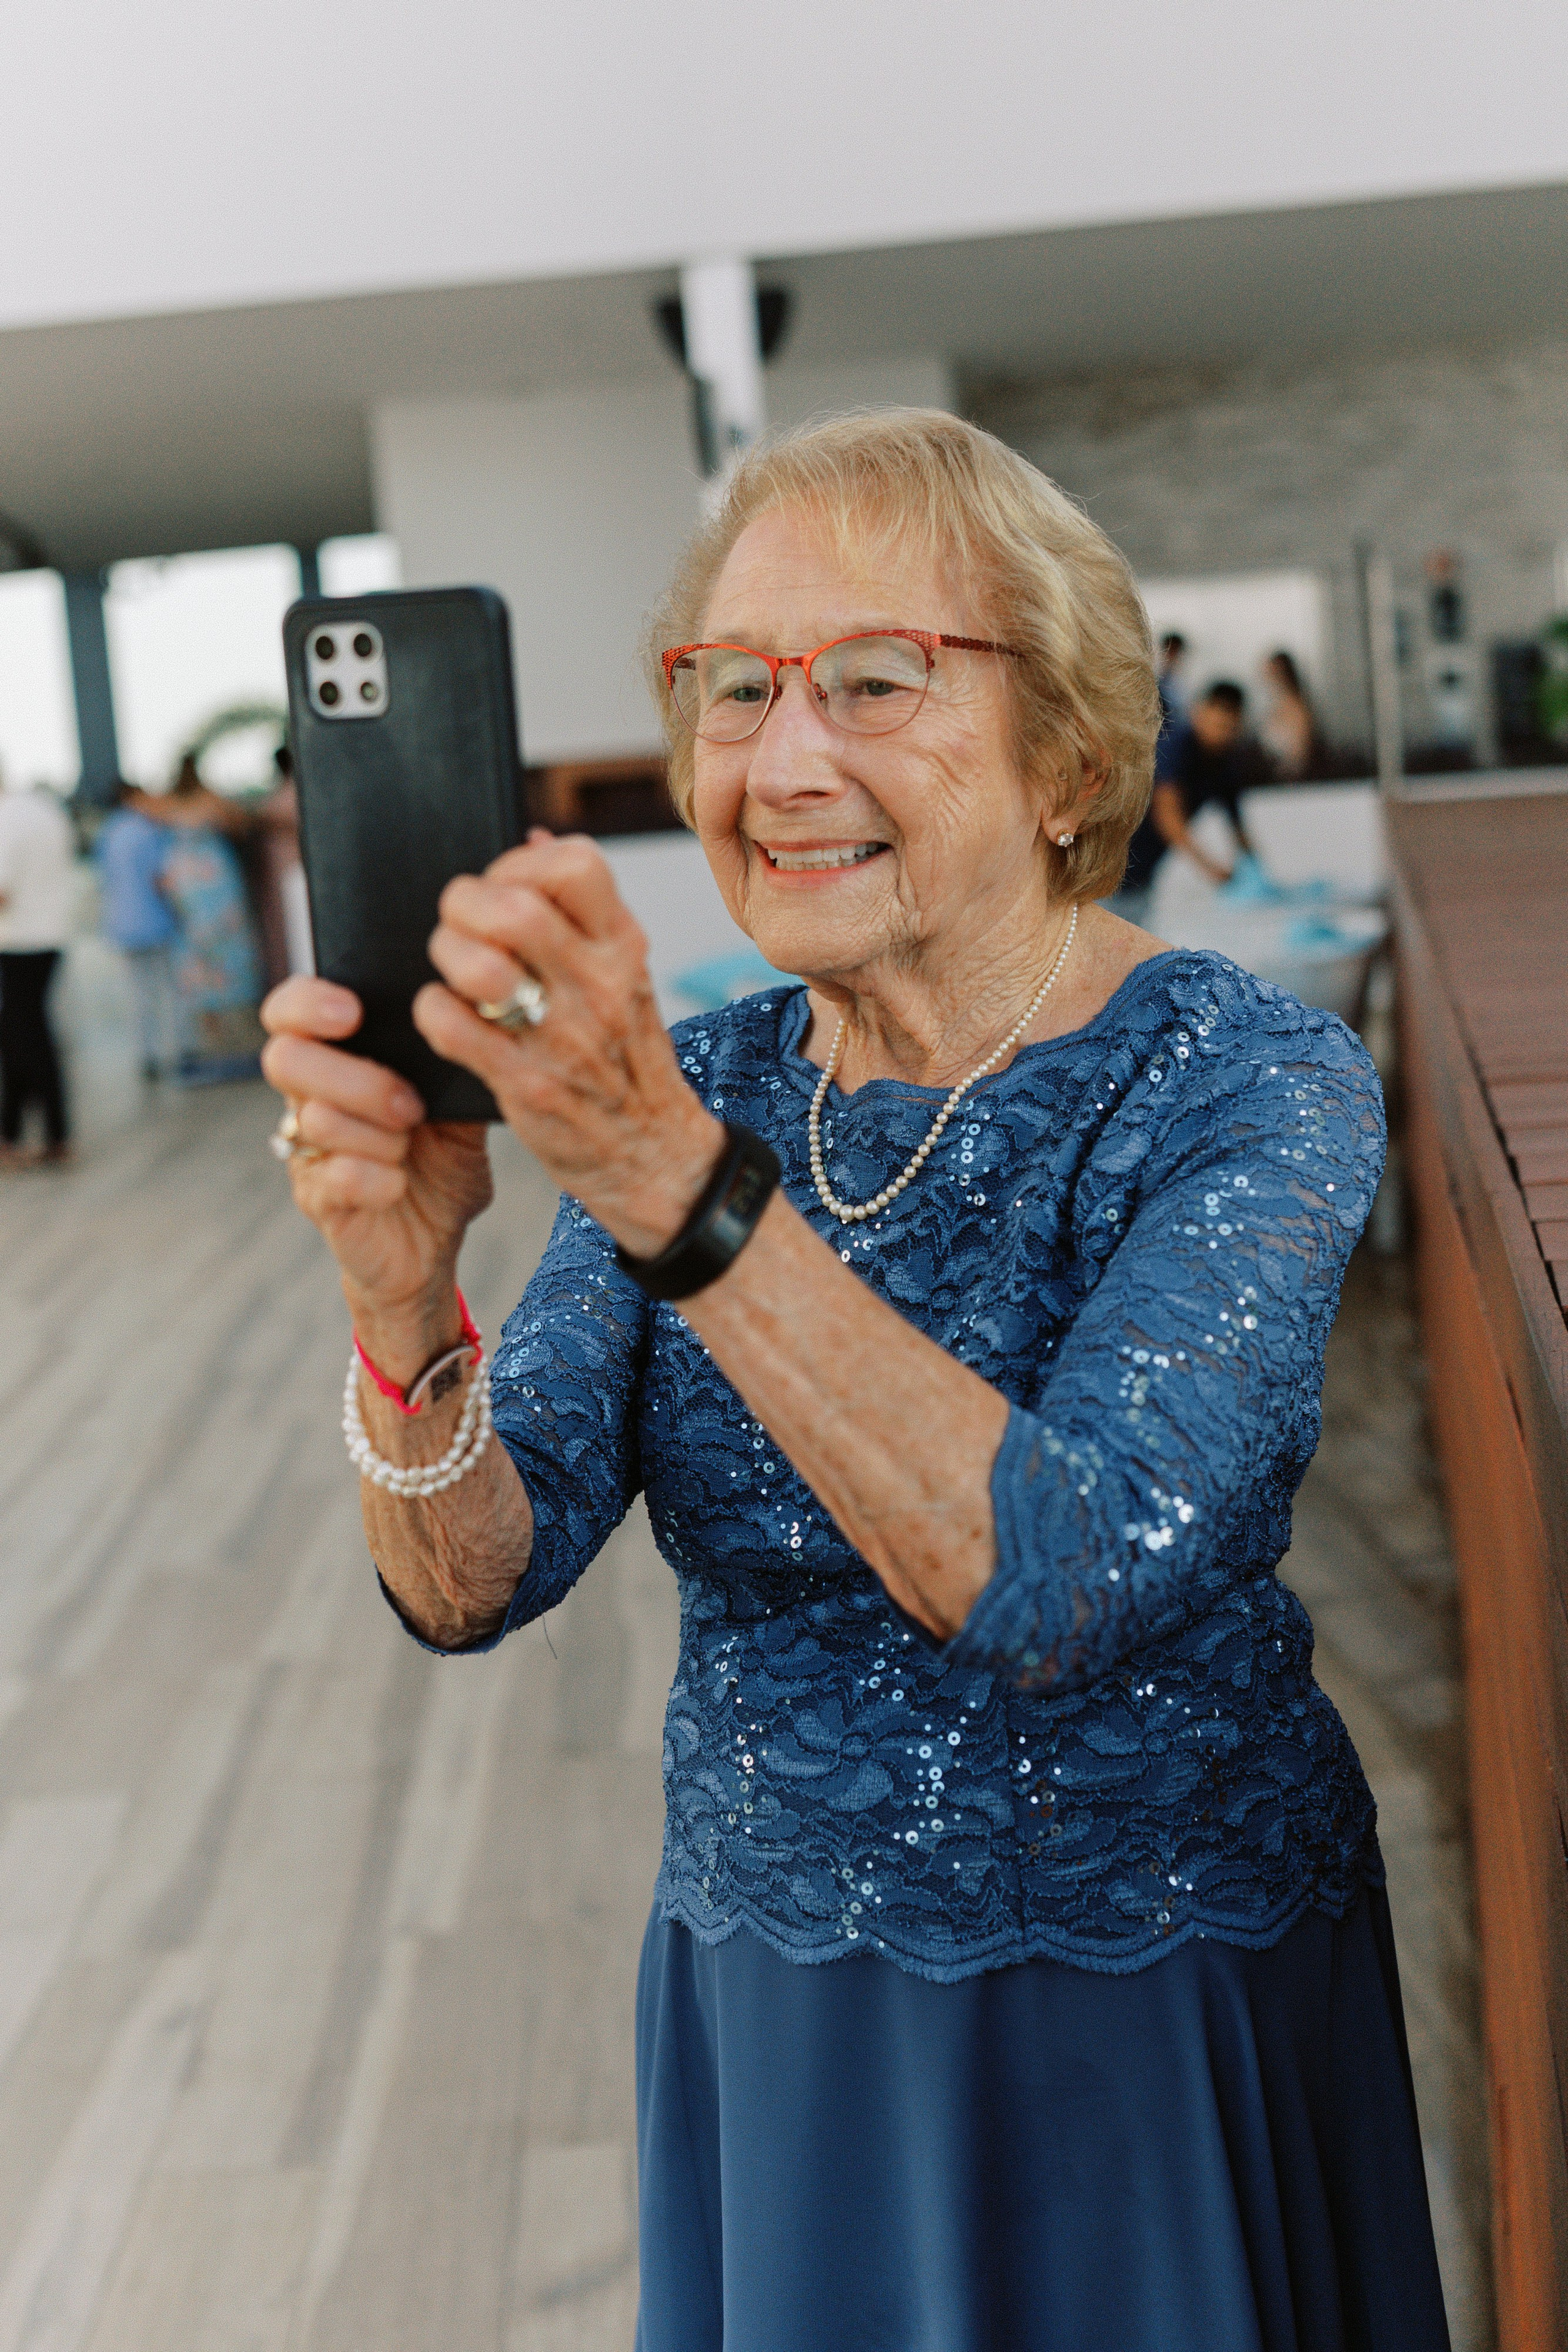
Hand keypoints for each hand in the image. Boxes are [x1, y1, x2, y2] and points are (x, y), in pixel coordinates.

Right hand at [260, 977, 493, 1380]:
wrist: (437, 1245)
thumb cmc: (441, 1165)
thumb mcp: (460, 1111)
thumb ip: (452, 1065)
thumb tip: (469, 1015)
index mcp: (336, 1062)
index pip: (287, 1012)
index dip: (306, 1003)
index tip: (353, 1012)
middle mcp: (307, 1101)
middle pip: (285, 1059)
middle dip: (356, 1078)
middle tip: (409, 1106)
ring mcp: (307, 1152)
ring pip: (315, 1118)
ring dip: (377, 1134)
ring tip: (410, 1148)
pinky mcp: (319, 1201)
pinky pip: (337, 1177)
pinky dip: (380, 1180)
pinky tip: (399, 1184)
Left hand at [416, 831, 723, 1257]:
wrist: (658, 1158)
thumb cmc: (629, 1062)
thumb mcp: (624, 975)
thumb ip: (582, 911)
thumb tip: (536, 839)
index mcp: (622, 949)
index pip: (575, 863)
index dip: (520, 863)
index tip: (503, 887)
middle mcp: (598, 987)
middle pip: (514, 909)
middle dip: (467, 906)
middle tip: (460, 928)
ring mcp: (563, 1039)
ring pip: (479, 966)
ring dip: (449, 959)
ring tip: (456, 975)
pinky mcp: (527, 1087)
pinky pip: (452, 1027)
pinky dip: (435, 1014)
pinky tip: (450, 1022)